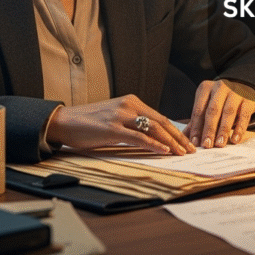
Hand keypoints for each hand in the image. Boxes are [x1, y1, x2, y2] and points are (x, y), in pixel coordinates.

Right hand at [45, 95, 195, 154]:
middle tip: (190, 150)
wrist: (64, 121)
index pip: (160, 117)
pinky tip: (164, 151)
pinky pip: (138, 137)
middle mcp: (129, 105)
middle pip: (161, 122)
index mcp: (131, 101)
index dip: (175, 130)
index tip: (186, 142)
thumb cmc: (89, 123)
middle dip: (178, 137)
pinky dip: (153, 144)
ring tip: (181, 153)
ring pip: (153, 129)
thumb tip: (152, 137)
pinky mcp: (112, 129)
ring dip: (170, 142)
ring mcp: (121, 116)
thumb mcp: (115, 119)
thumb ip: (133, 124)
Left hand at [183, 80, 254, 148]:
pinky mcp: (248, 99)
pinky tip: (235, 139)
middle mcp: (220, 87)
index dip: (196, 127)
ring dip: (223, 130)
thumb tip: (185, 139)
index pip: (199, 110)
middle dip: (209, 129)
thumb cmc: (220, 100)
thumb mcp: (207, 106)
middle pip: (213, 110)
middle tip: (207, 145)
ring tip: (220, 144)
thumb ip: (197, 121)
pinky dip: (240, 128)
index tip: (194, 143)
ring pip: (228, 112)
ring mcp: (235, 91)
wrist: (243, 87)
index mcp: (205, 88)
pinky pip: (244, 115)